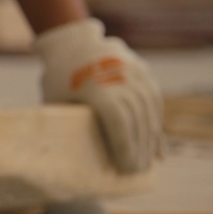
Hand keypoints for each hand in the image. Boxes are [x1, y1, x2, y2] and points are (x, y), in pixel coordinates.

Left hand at [35, 18, 161, 172]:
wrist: (73, 42)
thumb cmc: (58, 79)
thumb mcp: (55, 100)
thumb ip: (64, 125)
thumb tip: (60, 159)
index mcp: (97, 88)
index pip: (118, 122)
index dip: (125, 147)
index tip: (126, 168)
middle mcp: (121, 79)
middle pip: (137, 121)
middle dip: (139, 150)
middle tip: (136, 172)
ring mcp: (135, 74)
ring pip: (149, 113)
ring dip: (150, 140)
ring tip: (146, 162)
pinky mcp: (143, 72)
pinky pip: (154, 103)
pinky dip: (156, 125)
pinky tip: (157, 147)